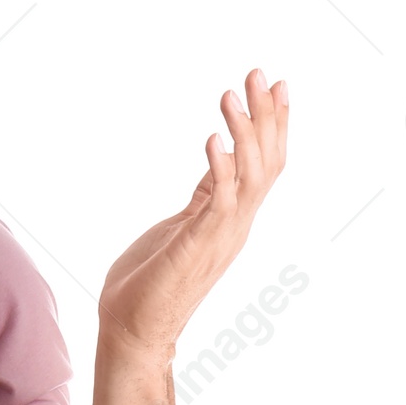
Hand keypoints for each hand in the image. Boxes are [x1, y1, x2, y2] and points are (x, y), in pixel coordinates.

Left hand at [98, 67, 288, 354]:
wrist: (132, 332)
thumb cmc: (147, 283)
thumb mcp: (180, 226)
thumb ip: (203, 197)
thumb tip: (214, 161)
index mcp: (230, 218)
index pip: (263, 162)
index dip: (271, 124)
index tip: (273, 84)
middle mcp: (234, 225)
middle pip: (265, 161)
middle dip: (265, 116)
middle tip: (258, 73)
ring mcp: (220, 236)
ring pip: (250, 175)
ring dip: (243, 133)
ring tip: (231, 95)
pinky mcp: (198, 246)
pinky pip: (217, 202)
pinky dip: (218, 169)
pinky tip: (212, 139)